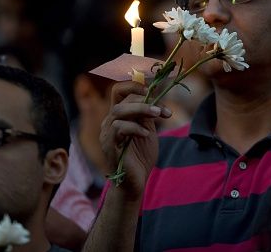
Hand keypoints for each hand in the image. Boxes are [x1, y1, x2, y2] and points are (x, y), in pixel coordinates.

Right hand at [100, 82, 170, 196]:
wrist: (135, 184)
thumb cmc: (140, 157)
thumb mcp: (147, 130)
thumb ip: (147, 114)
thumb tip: (154, 94)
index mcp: (118, 116)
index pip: (118, 90)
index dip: (134, 86)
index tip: (153, 91)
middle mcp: (109, 122)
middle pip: (121, 99)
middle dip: (145, 101)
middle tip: (163, 111)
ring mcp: (107, 134)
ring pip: (119, 111)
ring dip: (141, 109)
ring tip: (158, 116)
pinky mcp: (109, 146)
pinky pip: (118, 128)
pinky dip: (134, 128)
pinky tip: (146, 135)